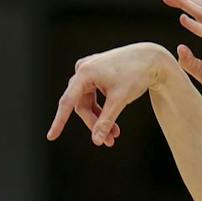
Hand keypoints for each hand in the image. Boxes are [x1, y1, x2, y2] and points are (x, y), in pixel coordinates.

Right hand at [46, 42, 174, 146]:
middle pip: (81, 105)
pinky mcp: (95, 74)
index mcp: (85, 73)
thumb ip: (106, 121)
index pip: (68, 102)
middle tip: (110, 142)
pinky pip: (92, 96)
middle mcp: (82, 69)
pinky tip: (113, 123)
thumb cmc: (135, 75)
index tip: (51, 137)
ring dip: (99, 119)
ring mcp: (88, 71)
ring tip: (115, 135)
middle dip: (94, 124)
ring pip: (87, 102)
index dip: (59, 121)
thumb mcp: (120, 100)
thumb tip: (97, 141)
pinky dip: (102, 110)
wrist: (150, 58)